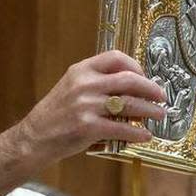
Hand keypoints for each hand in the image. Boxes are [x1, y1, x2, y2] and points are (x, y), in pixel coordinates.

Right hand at [19, 50, 165, 165]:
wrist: (34, 137)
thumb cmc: (54, 115)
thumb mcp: (70, 89)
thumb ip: (96, 84)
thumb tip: (131, 89)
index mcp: (80, 71)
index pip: (115, 58)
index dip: (136, 66)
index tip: (145, 77)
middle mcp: (84, 85)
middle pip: (129, 79)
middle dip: (151, 89)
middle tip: (161, 96)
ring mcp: (86, 106)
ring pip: (130, 104)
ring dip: (150, 111)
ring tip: (159, 115)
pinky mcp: (88, 127)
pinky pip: (122, 128)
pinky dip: (137, 132)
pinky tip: (144, 135)